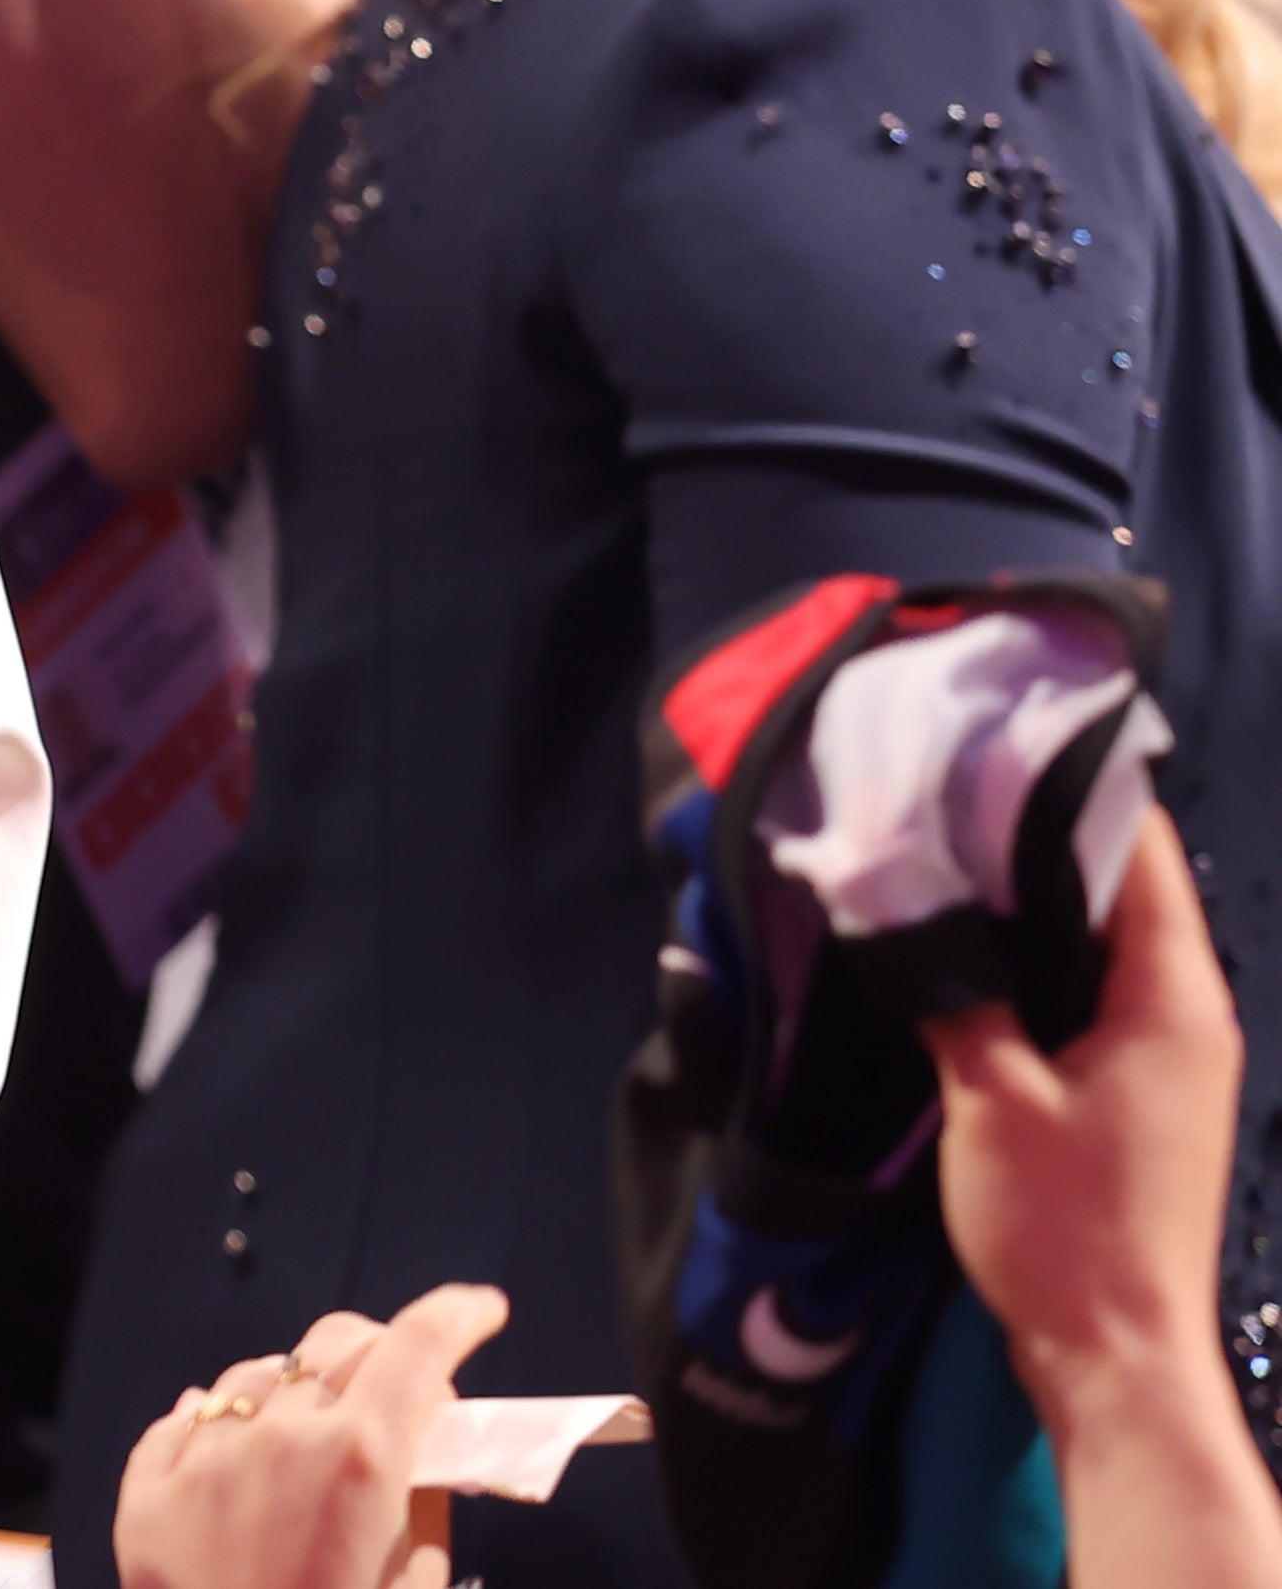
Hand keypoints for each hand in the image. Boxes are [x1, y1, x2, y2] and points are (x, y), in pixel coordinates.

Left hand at [113, 1283, 507, 1588]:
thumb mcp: (415, 1584)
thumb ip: (421, 1500)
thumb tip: (419, 1441)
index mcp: (357, 1459)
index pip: (417, 1349)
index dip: (456, 1317)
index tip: (482, 1310)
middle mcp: (276, 1436)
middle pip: (336, 1346)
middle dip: (382, 1349)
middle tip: (406, 1378)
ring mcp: (203, 1457)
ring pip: (260, 1378)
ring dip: (300, 1389)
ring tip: (320, 1430)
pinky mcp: (148, 1490)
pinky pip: (187, 1423)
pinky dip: (222, 1426)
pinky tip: (239, 1448)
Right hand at [929, 830, 1243, 1417]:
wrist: (1115, 1354)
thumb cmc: (1066, 1224)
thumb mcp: (990, 1097)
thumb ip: (953, 991)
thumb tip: (905, 907)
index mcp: (1175, 997)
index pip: (1142, 854)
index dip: (1074, 789)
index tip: (994, 739)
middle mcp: (1188, 1015)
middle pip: (1120, 891)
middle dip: (1033, 843)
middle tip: (939, 794)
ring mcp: (1167, 1059)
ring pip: (1098, 947)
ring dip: (1028, 910)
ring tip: (935, 864)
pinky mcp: (1136, 1096)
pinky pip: (1088, 998)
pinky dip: (1032, 969)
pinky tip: (960, 961)